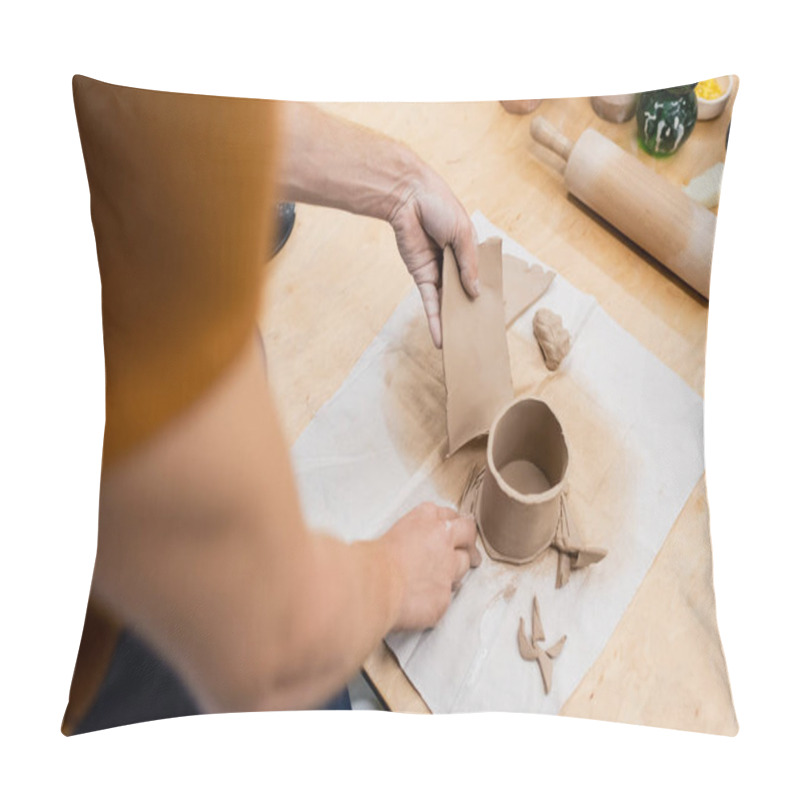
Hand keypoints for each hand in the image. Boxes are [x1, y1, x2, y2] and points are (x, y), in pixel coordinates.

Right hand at [380, 502, 480, 631]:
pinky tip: (426, 598)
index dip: (452, 523)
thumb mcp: (390, 533)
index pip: (449, 515)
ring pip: (464, 565)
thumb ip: (411, 535)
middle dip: (469, 541)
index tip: (452, 527)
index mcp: (426, 518)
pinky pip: (448, 595)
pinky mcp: (446, 595)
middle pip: (468, 533)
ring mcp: (448, 568)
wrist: (374, 586)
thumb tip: (410, 546)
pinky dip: (438, 597)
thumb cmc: (372, 561)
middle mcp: (442, 540)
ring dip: (457, 570)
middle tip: (468, 548)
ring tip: (445, 575)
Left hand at [388, 165, 479, 348]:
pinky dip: (434, 320)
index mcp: (468, 248)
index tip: (493, 314)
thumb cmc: (439, 205)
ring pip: (446, 301)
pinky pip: (429, 302)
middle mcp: (454, 262)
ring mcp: (437, 271)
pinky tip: (440, 338)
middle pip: (463, 292)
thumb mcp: (464, 234)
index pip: (480, 275)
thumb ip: (470, 264)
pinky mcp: (421, 276)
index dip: (485, 293)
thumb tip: (477, 292)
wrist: (407, 197)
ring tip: (460, 344)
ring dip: (452, 321)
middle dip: (468, 313)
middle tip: (477, 336)